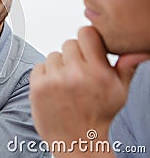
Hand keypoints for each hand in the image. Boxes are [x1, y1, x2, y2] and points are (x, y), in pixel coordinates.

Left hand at [29, 26, 149, 156]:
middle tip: (78, 73)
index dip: (87, 39)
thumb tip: (137, 51)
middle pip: (68, 43)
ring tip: (66, 83)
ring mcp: (55, 80)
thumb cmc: (98, 115)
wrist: (76, 140)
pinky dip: (44, 74)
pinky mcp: (38, 87)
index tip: (87, 48)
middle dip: (74, 55)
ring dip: (58, 66)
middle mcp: (76, 74)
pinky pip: (39, 66)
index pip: (86, 33)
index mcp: (98, 71)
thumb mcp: (119, 92)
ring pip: (53, 55)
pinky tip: (53, 88)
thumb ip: (125, 67)